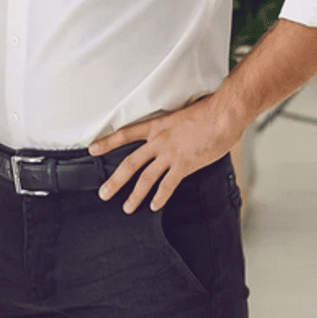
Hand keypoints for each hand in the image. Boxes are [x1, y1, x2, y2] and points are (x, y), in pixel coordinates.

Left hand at [88, 95, 244, 213]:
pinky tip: (154, 206)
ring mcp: (170, 154)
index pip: (125, 134)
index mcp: (157, 125)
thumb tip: (176, 133)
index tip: (92, 149)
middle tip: (103, 194)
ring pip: (146, 179)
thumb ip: (174, 126)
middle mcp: (159, 141)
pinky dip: (160, 197)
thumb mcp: (183, 113)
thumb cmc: (209, 109)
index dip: (107, 142)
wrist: (223, 114)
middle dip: (115, 181)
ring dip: (135, 196)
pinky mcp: (184, 165)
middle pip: (130, 163)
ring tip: (127, 208)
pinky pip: (167, 185)